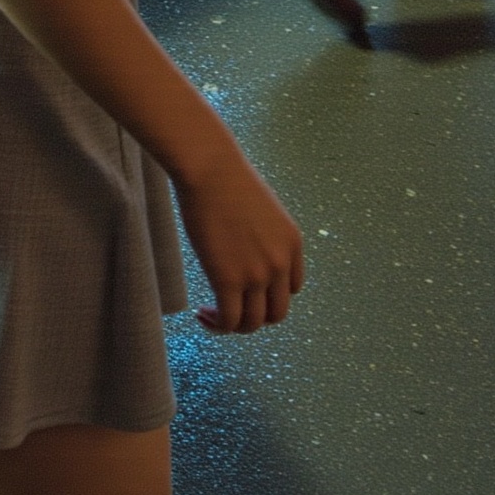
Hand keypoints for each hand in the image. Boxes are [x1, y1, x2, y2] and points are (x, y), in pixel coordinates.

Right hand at [174, 144, 304, 333]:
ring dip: (233, 326)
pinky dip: (217, 325)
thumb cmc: (227, 179)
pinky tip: (201, 315)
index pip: (292, 288)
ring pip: (253, 323)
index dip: (268, 296)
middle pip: (276, 313)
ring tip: (211, 315)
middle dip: (254, 316)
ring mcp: (257, 273)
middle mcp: (281, 263)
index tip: (245, 290)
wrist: (210, 168)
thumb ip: (261, 235)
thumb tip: (244, 247)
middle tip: (228, 307)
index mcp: (293, 244)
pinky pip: (229, 320)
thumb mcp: (261, 210)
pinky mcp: (228, 279)